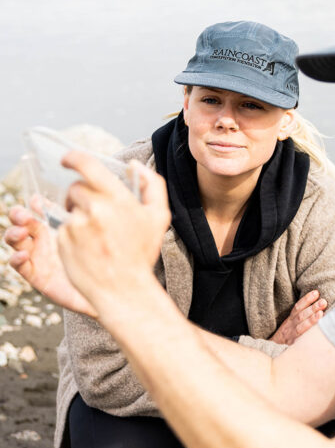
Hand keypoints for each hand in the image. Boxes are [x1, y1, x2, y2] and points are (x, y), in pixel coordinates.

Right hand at [5, 202, 96, 316]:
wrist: (105, 288)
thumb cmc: (101, 258)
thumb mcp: (95, 235)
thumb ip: (89, 220)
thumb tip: (87, 200)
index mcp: (56, 226)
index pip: (41, 209)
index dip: (36, 203)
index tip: (37, 201)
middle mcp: (44, 238)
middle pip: (23, 221)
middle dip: (18, 215)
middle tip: (24, 216)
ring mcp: (37, 255)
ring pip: (16, 240)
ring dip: (13, 234)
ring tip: (20, 232)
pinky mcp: (35, 274)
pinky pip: (19, 266)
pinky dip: (16, 259)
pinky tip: (22, 255)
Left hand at [56, 152, 170, 317]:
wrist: (123, 289)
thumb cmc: (141, 252)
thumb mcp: (159, 216)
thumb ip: (152, 184)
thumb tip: (134, 165)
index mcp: (118, 199)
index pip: (87, 166)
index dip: (74, 158)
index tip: (68, 159)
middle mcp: (95, 209)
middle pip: (76, 187)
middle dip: (82, 195)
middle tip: (94, 211)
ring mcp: (77, 225)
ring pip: (69, 208)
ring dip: (77, 214)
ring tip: (94, 233)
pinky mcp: (63, 240)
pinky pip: (62, 227)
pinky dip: (72, 233)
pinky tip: (87, 247)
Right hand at [270, 290, 326, 345]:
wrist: (273, 350)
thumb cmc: (288, 334)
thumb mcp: (291, 323)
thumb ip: (302, 315)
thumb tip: (318, 302)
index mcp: (290, 319)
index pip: (298, 307)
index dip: (306, 299)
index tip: (316, 293)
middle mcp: (290, 326)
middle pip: (301, 316)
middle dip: (312, 308)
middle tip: (323, 302)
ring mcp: (292, 337)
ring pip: (301, 327)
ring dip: (312, 320)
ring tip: (321, 313)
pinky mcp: (294, 347)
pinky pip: (301, 342)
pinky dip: (309, 337)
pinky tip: (318, 334)